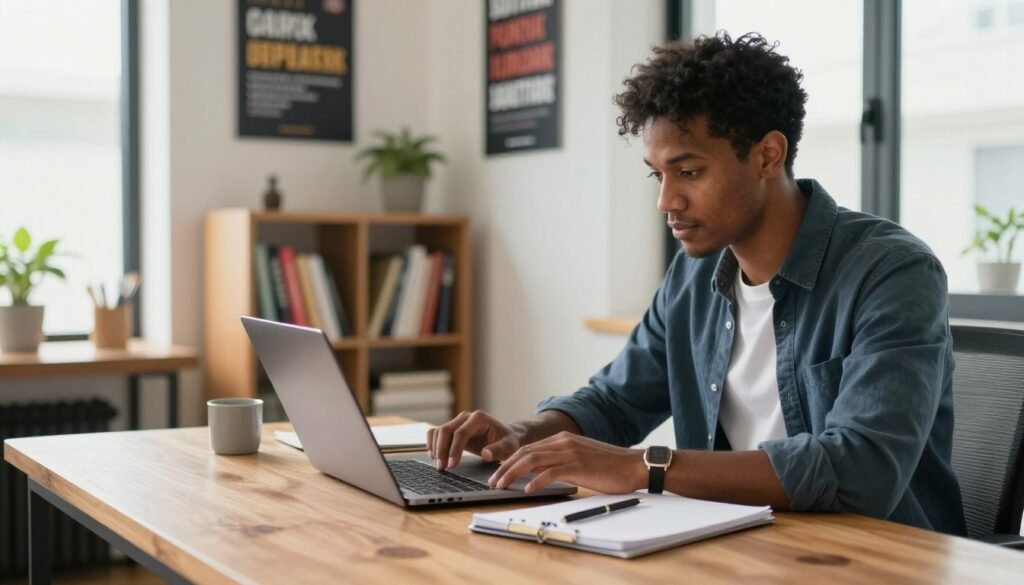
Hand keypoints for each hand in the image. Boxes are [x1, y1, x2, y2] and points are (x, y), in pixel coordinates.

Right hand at [426, 410, 524, 470]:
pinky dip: (432, 443)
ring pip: (438, 431)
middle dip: (442, 450)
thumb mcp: (508, 446)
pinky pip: (436, 432)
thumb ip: (498, 450)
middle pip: (446, 430)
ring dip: (435, 448)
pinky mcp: (453, 429)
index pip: (461, 432)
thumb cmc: (508, 441)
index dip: (454, 449)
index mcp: (479, 418)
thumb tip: (485, 454)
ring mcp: (458, 421)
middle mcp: (466, 417)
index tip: (452, 465)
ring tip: (439, 465)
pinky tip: (434, 457)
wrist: (505, 436)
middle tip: (442, 468)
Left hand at [488, 432, 646, 493]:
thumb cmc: (609, 466)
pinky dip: (536, 481)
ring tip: (501, 485)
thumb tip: (539, 474)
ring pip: (532, 460)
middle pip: (525, 452)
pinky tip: (527, 490)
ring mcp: (570, 453)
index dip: (510, 461)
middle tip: (493, 481)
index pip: (528, 448)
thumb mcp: (580, 458)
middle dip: (505, 467)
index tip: (498, 473)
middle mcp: (563, 442)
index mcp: (562, 439)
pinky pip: (551, 473)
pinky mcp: (578, 466)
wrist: (634, 465)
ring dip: (513, 473)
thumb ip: (560, 462)